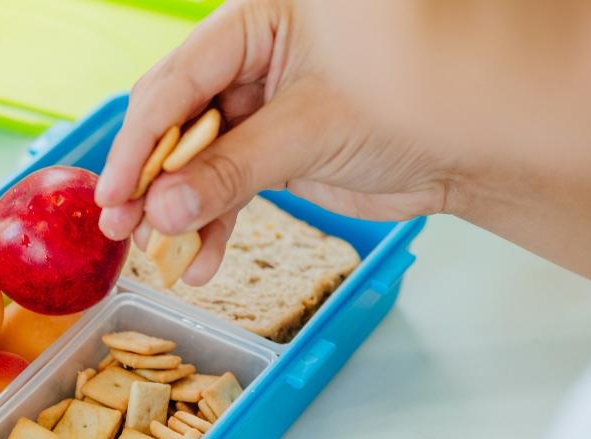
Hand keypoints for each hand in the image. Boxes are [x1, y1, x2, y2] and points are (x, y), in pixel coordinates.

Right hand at [95, 0, 473, 284]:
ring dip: (176, 210)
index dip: (139, 140)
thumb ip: (231, 170)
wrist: (475, 147)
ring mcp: (257, 104)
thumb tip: (161, 210)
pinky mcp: (270, 146)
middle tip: (121, 225)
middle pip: (174, 119)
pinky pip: (223, 185)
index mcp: (257, 20)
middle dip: (149, 178)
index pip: (177, 80)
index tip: (115, 192)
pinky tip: (201, 261)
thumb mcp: (312, 131)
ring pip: (194, 159)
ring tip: (160, 256)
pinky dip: (212, 223)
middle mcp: (250, 57)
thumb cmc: (417, 101)